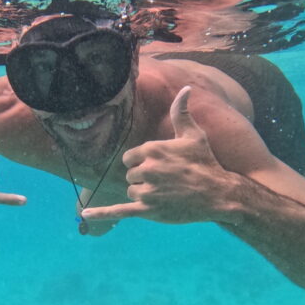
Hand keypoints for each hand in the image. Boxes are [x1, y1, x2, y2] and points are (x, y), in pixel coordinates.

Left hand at [80, 86, 232, 224]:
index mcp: (152, 149)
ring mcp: (147, 191)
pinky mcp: (148, 211)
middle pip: (130, 175)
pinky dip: (101, 213)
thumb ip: (181, 113)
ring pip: (131, 192)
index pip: (129, 157)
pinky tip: (85, 215)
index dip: (142, 163)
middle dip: (143, 179)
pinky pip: (119, 211)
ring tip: (166, 194)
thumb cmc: (206, 163)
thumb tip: (184, 89)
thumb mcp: (194, 135)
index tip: (159, 167)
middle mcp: (147, 169)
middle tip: (167, 182)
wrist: (219, 194)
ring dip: (143, 195)